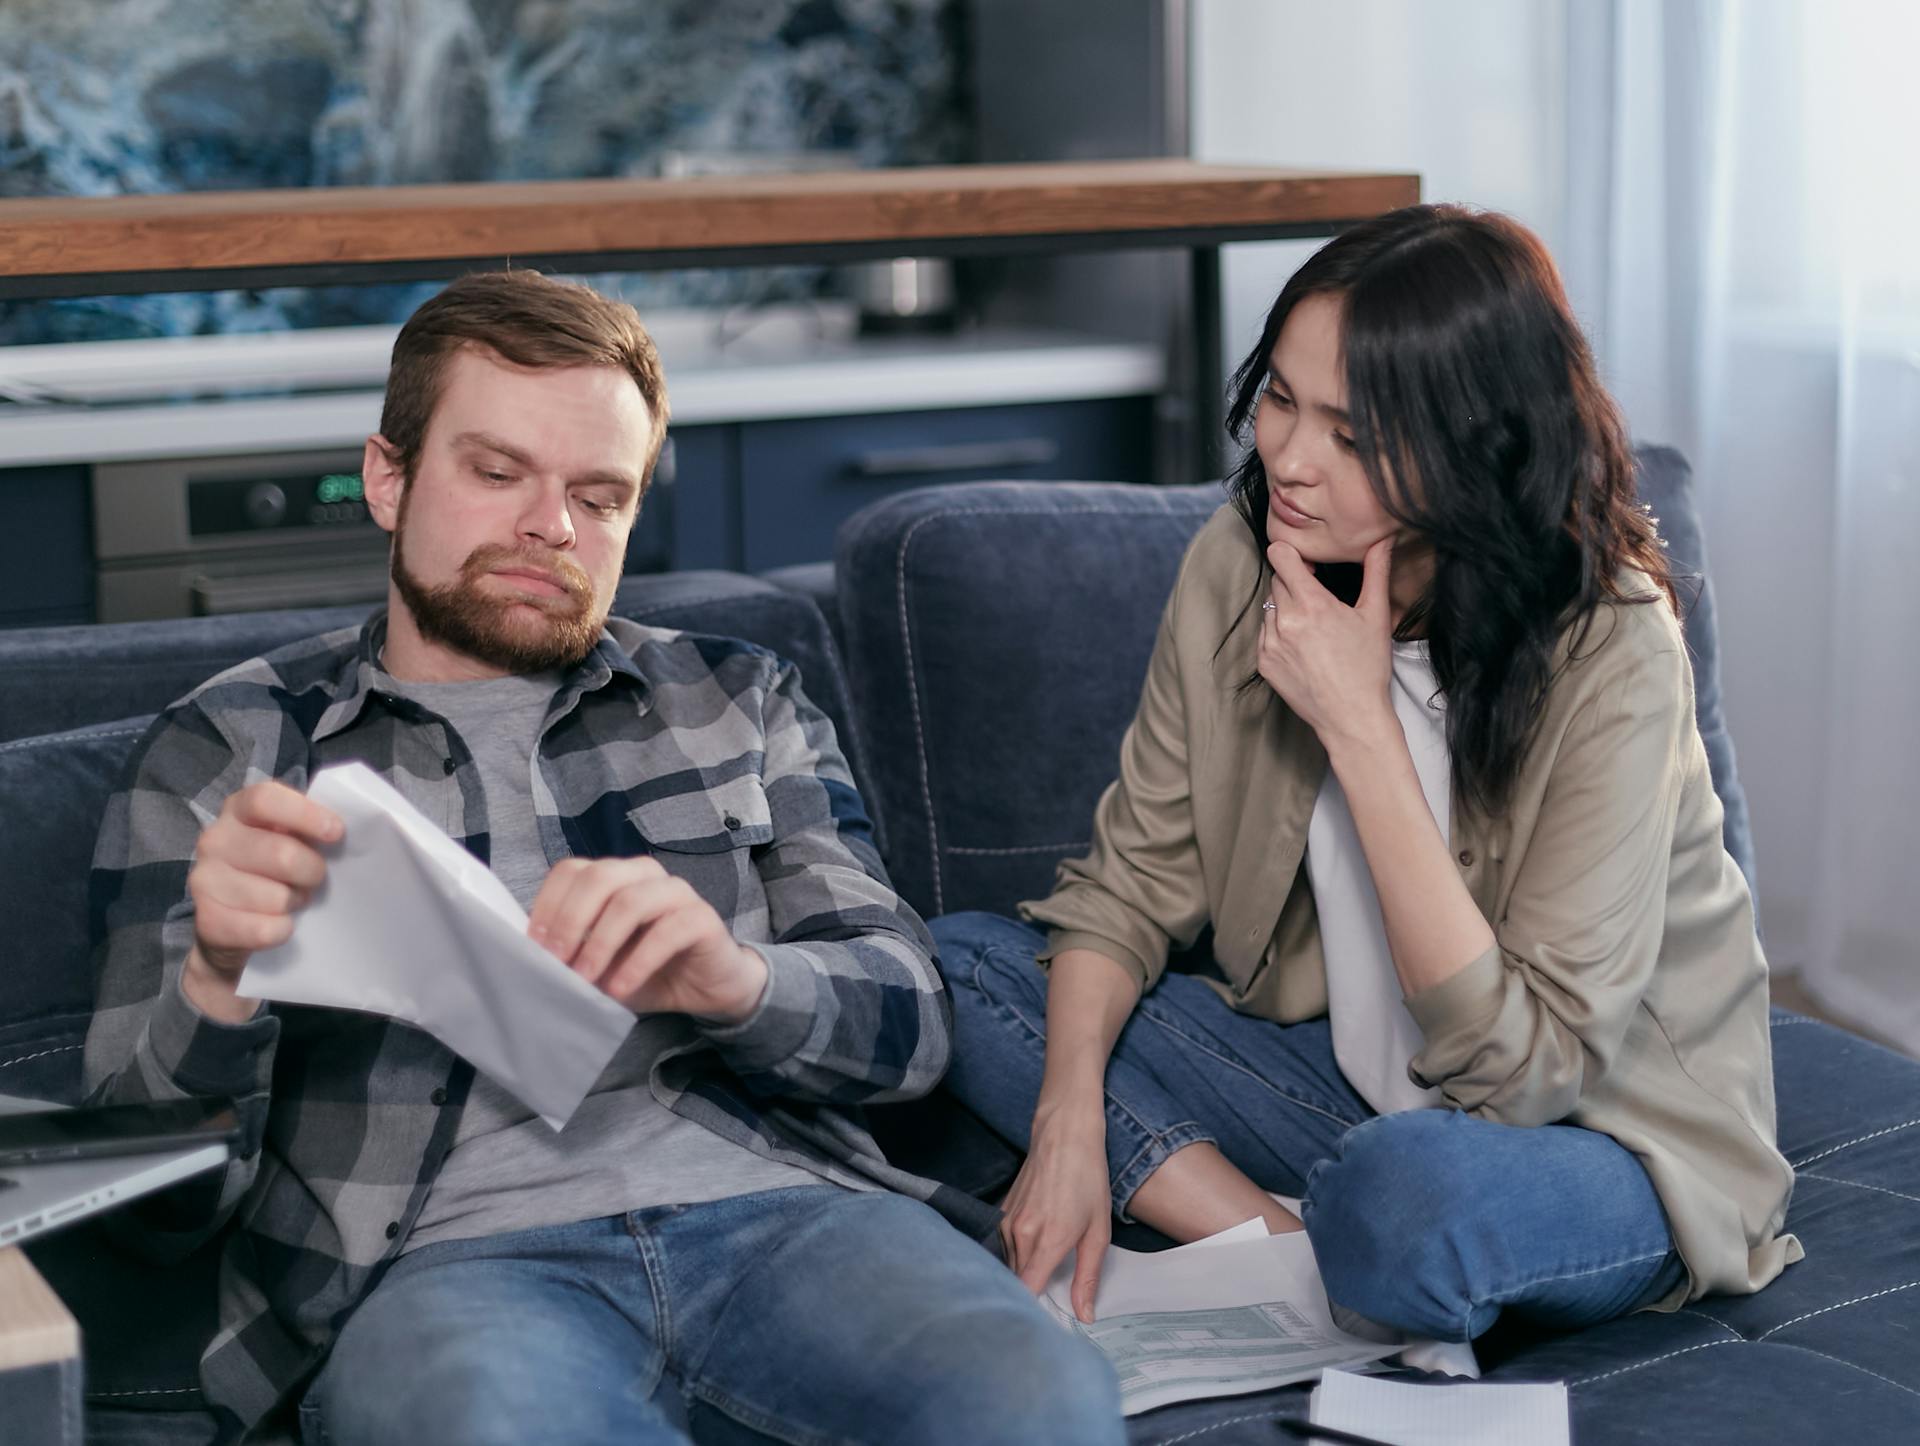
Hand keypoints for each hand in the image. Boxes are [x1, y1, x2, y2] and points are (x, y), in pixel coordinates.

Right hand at [186, 780, 341, 1020]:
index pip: (265, 799)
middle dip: (311, 871)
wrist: (227, 926)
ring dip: (294, 902)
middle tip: (314, 878)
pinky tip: (275, 923)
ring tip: (288, 899)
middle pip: (281, 853)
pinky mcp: (208, 921)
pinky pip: (265, 929)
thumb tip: (341, 833)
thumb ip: (306, 828)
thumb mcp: (286, 839)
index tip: (336, 832)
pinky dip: (282, 930)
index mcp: (237, 810)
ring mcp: (204, 880)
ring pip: (276, 897)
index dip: (305, 814)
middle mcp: (214, 840)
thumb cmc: (270, 871)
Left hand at [527, 857, 768, 1021]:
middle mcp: (644, 875)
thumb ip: (571, 952)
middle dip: (570, 920)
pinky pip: (667, 931)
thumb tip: (527, 961)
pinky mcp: (702, 918)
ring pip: (630, 901)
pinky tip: (621, 988)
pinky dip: (637, 962)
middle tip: (554, 961)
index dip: (548, 903)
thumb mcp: (599, 962)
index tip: (532, 945)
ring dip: (600, 943)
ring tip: (586, 979)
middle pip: (599, 877)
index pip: (572, 870)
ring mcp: (676, 893)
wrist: (705, 987)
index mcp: (614, 877)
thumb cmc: (645, 970)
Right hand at [999, 1101, 1113, 1321]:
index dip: (1035, 1312)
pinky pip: (1003, 1247)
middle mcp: (1021, 1233)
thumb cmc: (1087, 1178)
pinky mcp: (1001, 1212)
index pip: (1027, 1292)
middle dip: (1028, 1297)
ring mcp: (1007, 1221)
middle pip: (1015, 1282)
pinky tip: (1032, 1254)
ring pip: (1007, 1265)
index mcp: (1048, 1240)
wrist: (1064, 1135)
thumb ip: (1088, 1276)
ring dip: (1020, 1276)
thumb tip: (1084, 1314)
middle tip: (1047, 1308)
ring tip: (1041, 1279)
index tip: (1047, 1325)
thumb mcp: (1098, 1230)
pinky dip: (1014, 1257)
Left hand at [1257, 536, 1397, 746]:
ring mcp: (1270, 642)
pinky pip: (1265, 633)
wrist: (1351, 716)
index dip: (1293, 555)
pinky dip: (1279, 633)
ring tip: (1313, 628)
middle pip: (1277, 581)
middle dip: (1294, 583)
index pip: (1281, 556)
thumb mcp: (1376, 616)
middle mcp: (1285, 620)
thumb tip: (1382, 539)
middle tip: (1318, 600)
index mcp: (1312, 604)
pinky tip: (1304, 647)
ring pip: (1270, 606)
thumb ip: (1376, 571)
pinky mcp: (1263, 662)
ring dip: (1286, 608)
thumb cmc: (1367, 667)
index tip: (1309, 567)